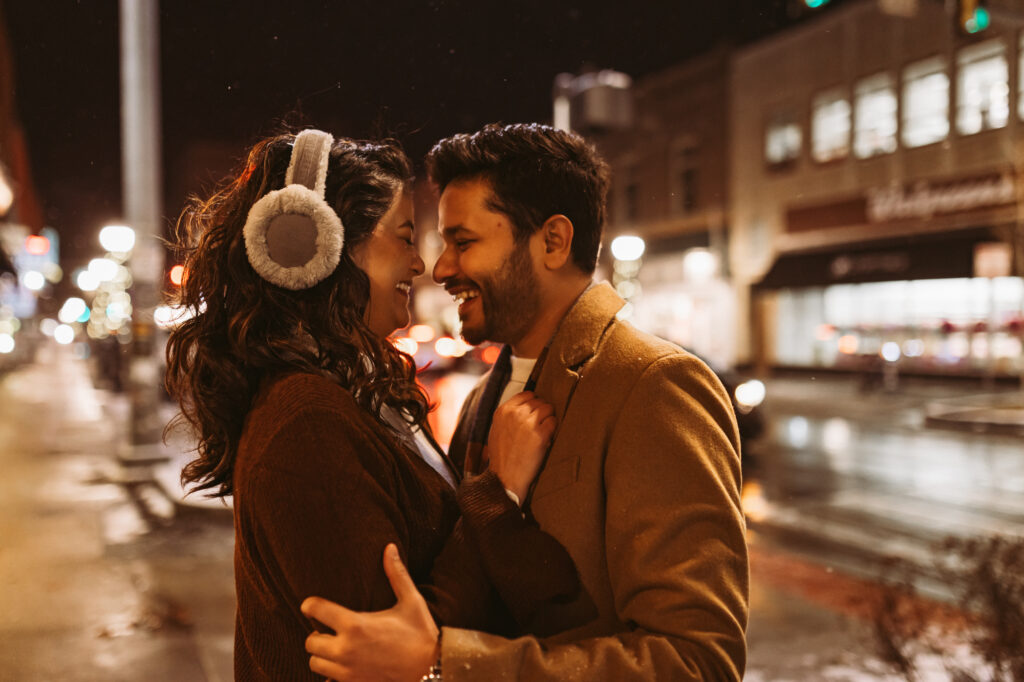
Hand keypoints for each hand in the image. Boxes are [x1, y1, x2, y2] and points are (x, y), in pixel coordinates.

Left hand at [301, 544, 438, 681]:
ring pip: (315, 662)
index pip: (315, 610)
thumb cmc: (421, 633)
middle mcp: (345, 649)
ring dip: (322, 654)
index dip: (310, 605)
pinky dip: (331, 672)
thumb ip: (396, 574)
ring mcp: (347, 671)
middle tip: (329, 629)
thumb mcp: (411, 601)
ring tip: (336, 646)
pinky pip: (327, 679)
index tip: (311, 604)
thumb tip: (390, 547)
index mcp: (355, 625)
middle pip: (309, 641)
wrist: (430, 669)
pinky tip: (345, 664)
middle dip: (316, 633)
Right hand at [487, 391, 556, 500]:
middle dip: (541, 412)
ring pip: (548, 408)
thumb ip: (509, 416)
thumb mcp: (497, 430)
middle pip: (539, 401)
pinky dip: (553, 429)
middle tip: (539, 425)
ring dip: (548, 419)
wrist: (505, 478)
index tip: (535, 412)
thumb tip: (526, 406)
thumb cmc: (501, 457)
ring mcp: (528, 423)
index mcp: (503, 411)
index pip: (526, 394)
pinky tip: (546, 438)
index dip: (533, 403)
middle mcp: (515, 413)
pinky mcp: (540, 434)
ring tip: (543, 431)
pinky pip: (554, 421)